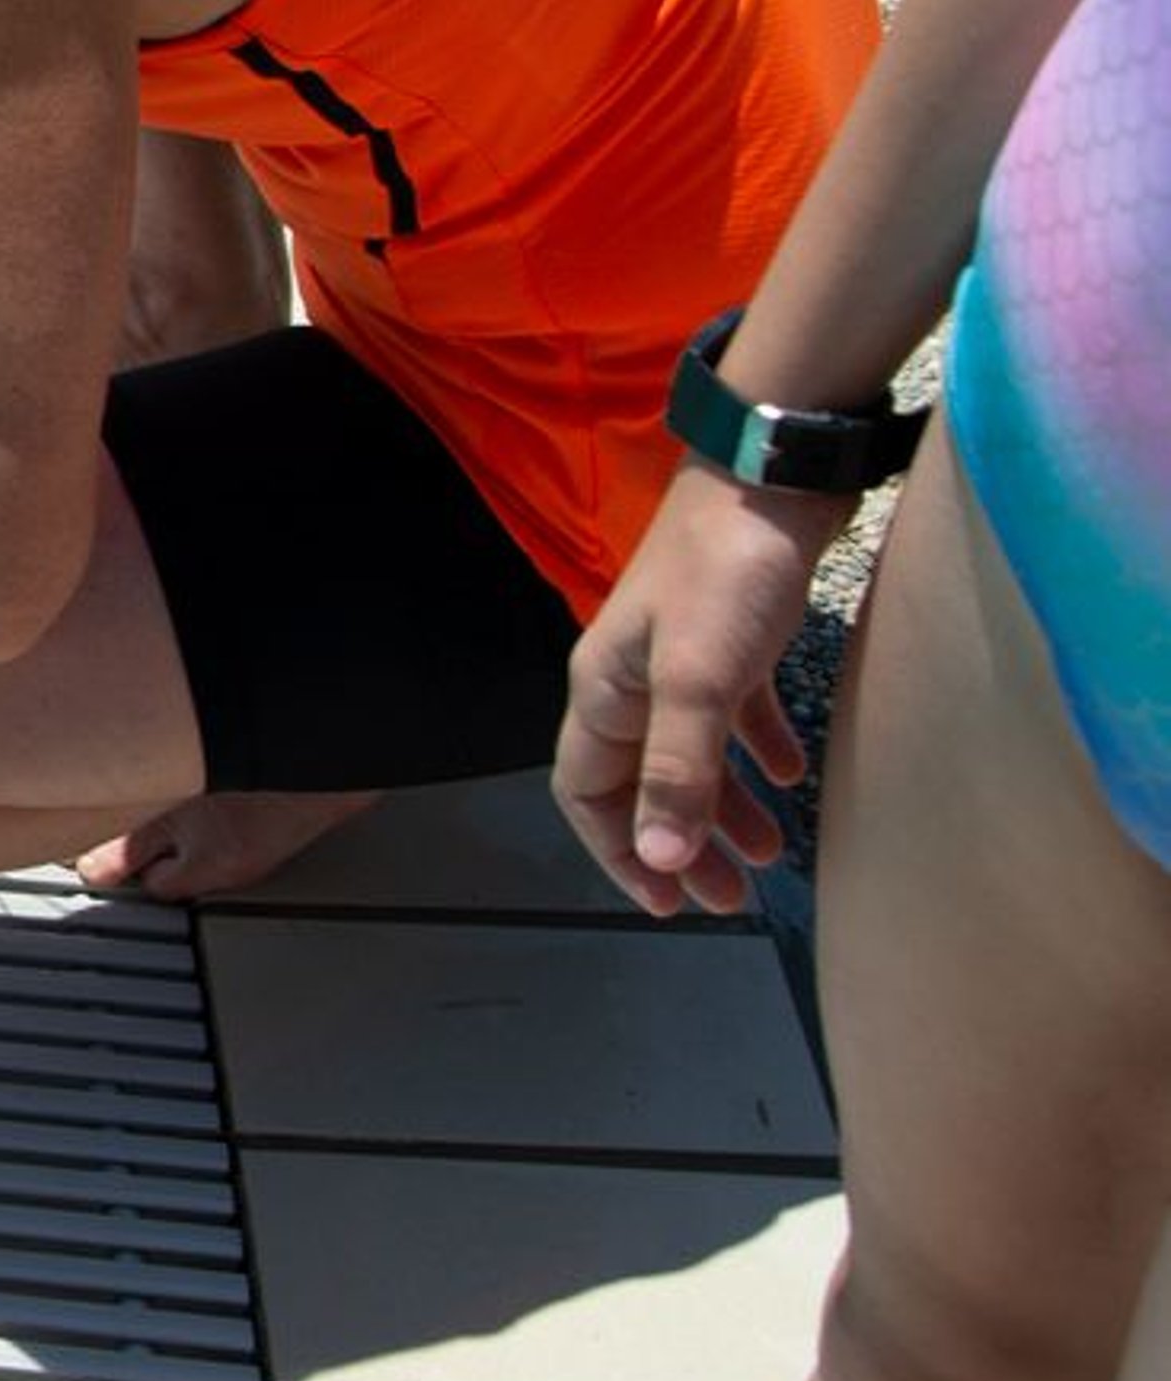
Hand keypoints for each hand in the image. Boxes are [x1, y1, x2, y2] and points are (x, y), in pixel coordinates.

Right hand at [553, 463, 843, 914]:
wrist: (774, 476)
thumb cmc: (727, 576)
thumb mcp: (700, 677)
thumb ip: (679, 769)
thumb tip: (657, 857)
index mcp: (606, 692)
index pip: (587, 793)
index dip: (618, 853)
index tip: (667, 904)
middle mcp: (635, 682)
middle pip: (642, 784)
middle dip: (678, 845)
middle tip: (729, 898)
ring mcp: (683, 659)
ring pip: (692, 756)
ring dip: (723, 809)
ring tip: (769, 855)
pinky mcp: (733, 639)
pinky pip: (736, 716)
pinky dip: (758, 753)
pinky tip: (792, 777)